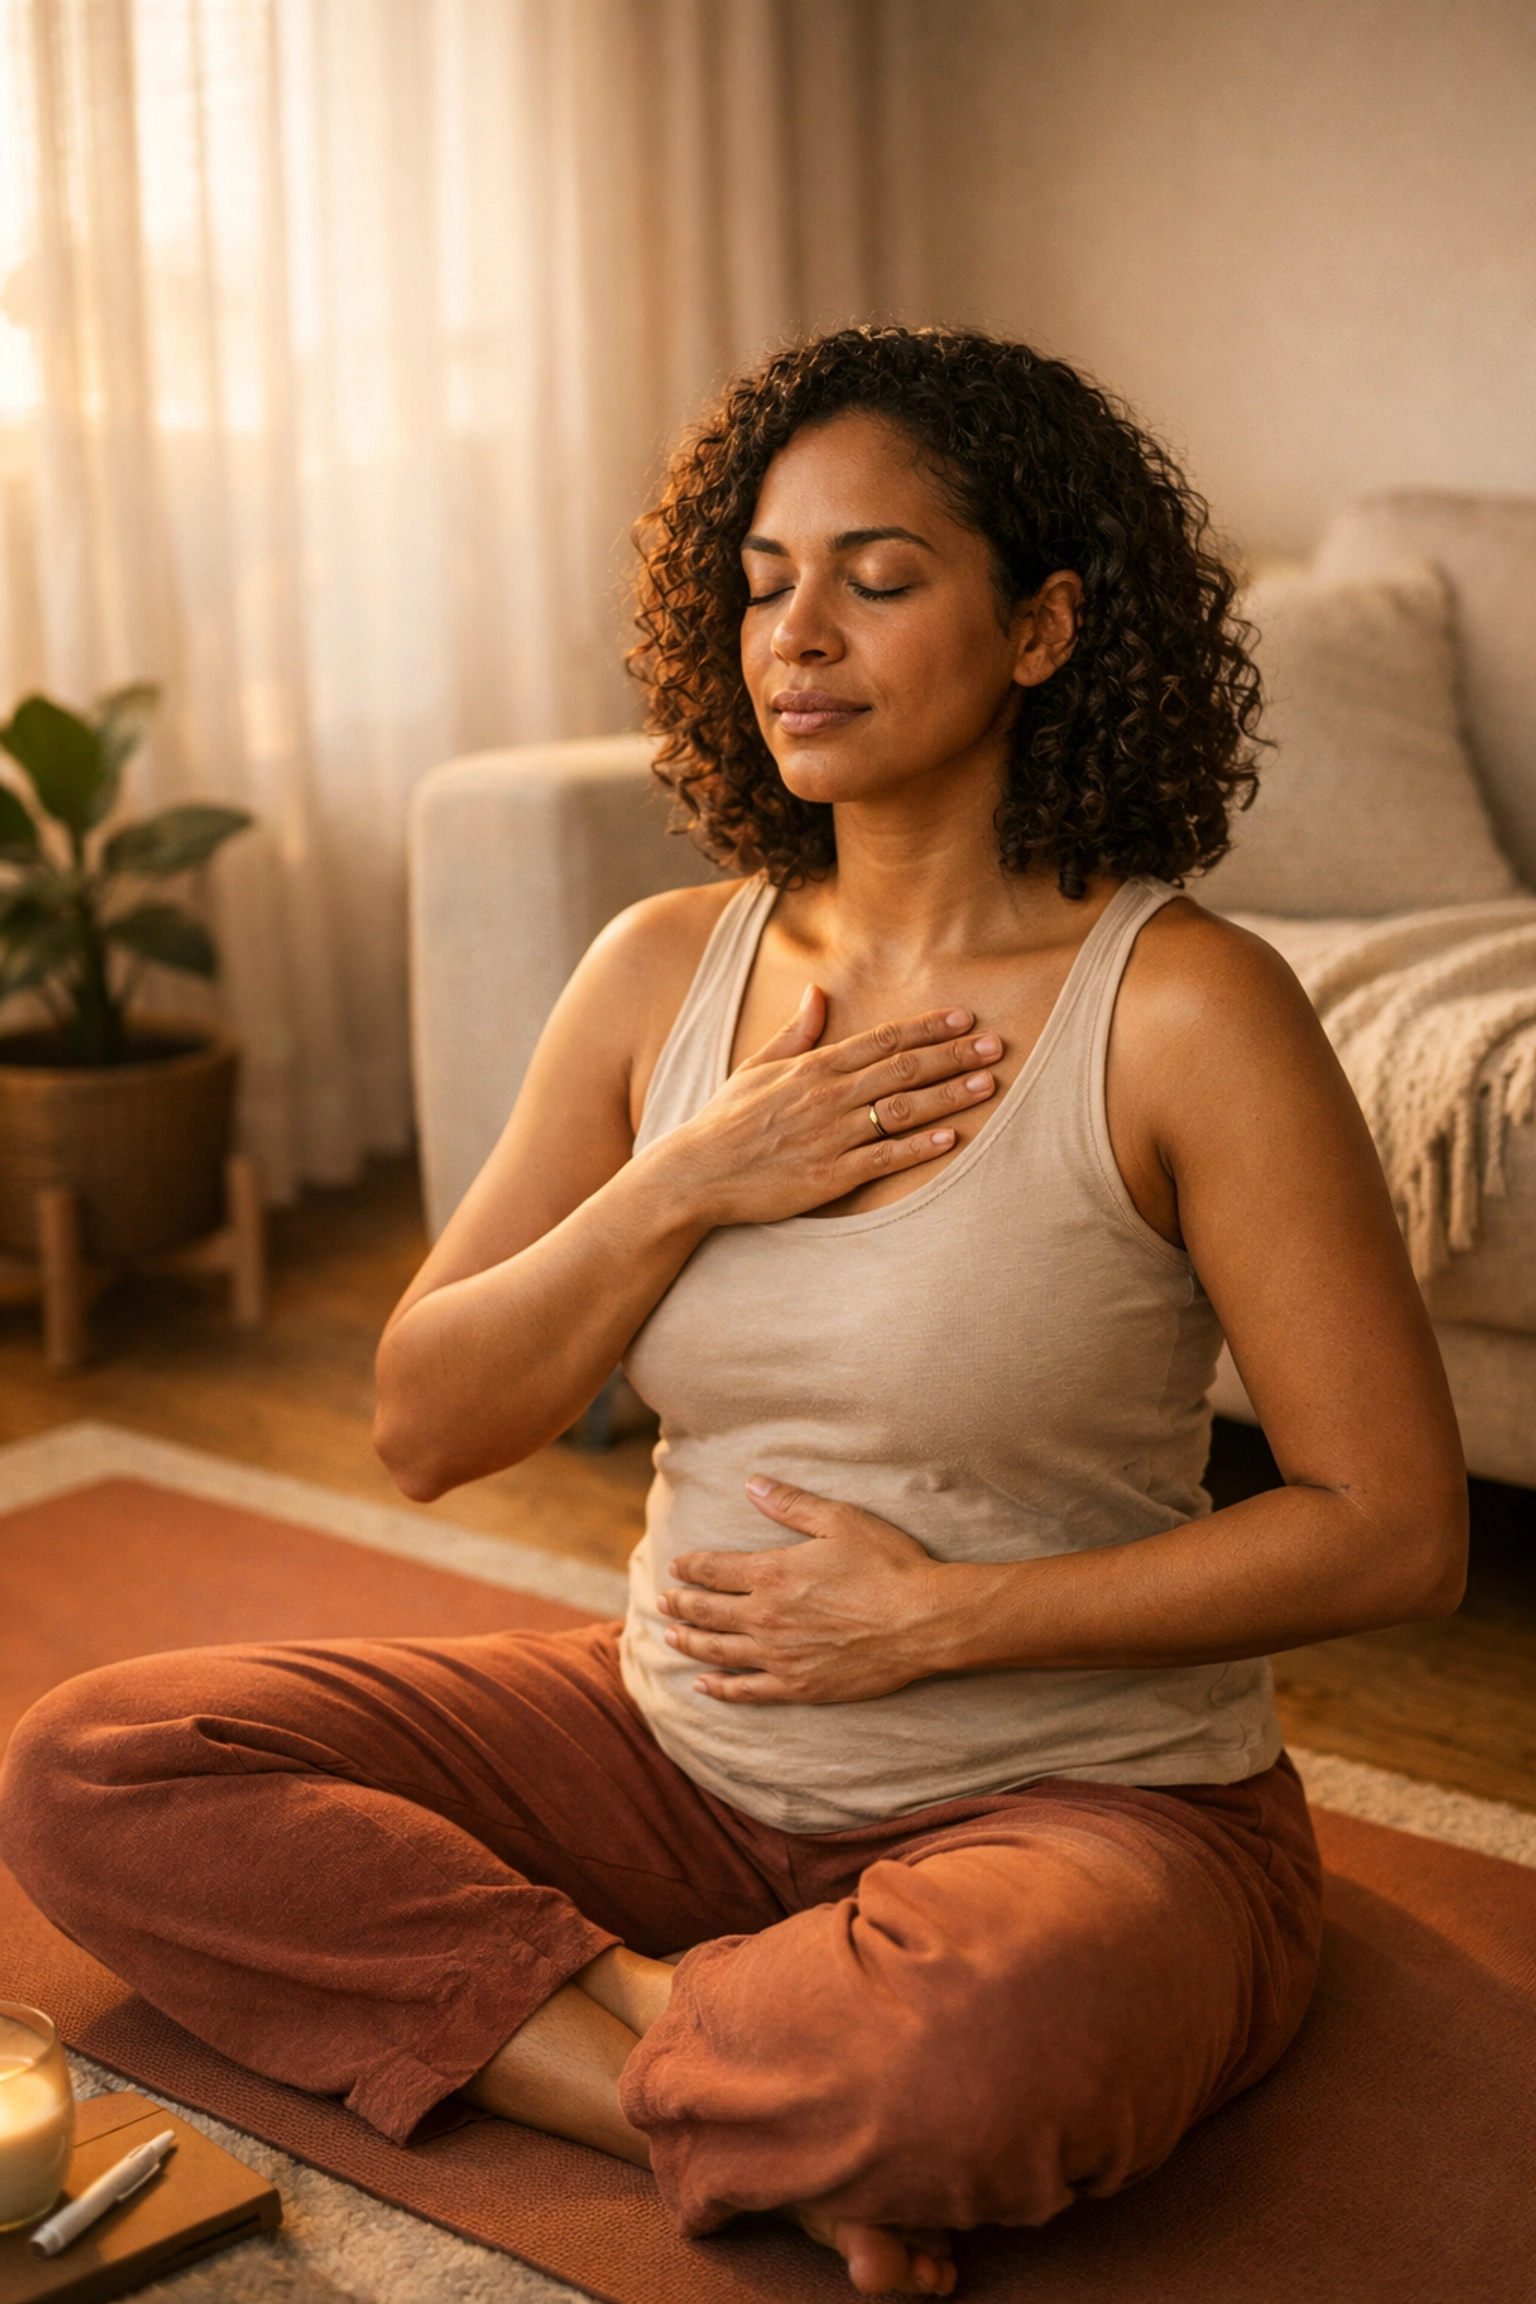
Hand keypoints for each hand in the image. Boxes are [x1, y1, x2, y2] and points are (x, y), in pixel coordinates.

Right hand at [651, 986, 1002, 1227]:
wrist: (695, 1173)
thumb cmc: (725, 1121)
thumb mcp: (756, 1067)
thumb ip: (795, 1033)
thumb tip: (816, 992)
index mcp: (813, 1067)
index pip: (882, 1040)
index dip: (927, 1027)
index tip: (964, 1017)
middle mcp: (827, 1096)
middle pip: (903, 1068)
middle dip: (954, 1054)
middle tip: (996, 1045)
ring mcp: (831, 1136)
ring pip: (902, 1109)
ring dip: (949, 1095)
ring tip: (988, 1084)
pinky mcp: (829, 1176)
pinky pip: (884, 1158)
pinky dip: (919, 1147)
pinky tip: (951, 1137)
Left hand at [658, 1476, 951, 1702]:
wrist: (923, 1622)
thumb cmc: (887, 1565)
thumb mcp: (840, 1520)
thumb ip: (790, 1504)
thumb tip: (752, 1484)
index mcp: (772, 1573)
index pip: (715, 1569)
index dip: (691, 1567)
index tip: (675, 1567)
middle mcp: (766, 1617)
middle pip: (709, 1612)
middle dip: (681, 1604)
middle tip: (661, 1601)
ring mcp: (780, 1656)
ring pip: (719, 1652)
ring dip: (690, 1643)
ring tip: (670, 1637)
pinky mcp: (799, 1686)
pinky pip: (748, 1691)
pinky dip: (721, 1689)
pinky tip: (703, 1686)